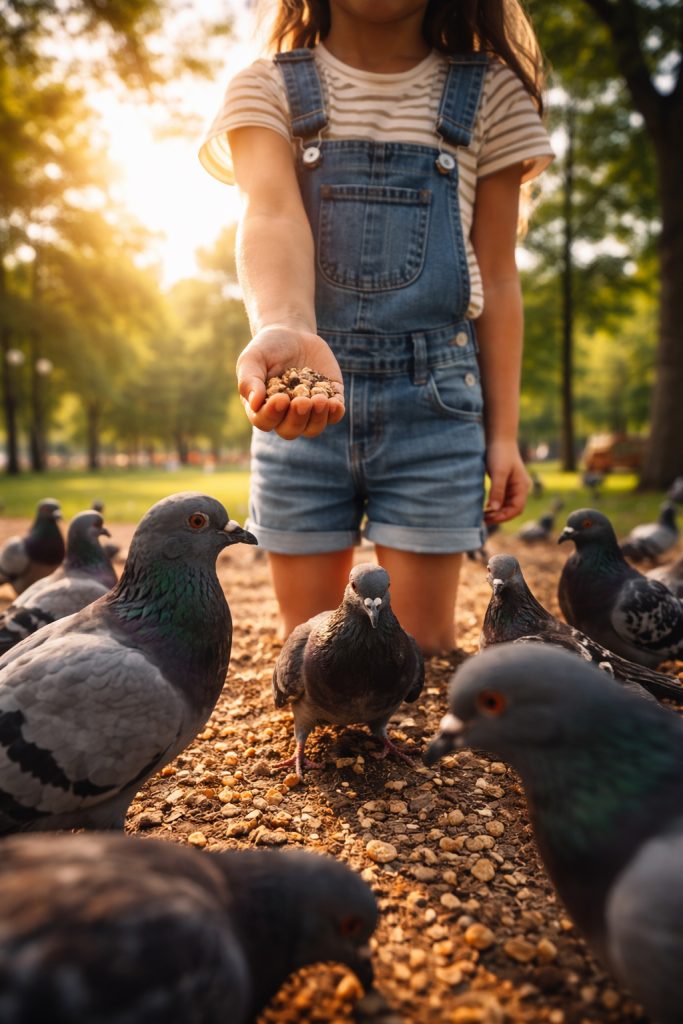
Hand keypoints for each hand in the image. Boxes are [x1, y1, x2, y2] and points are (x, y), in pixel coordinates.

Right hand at [236, 325, 344, 439]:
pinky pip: (334, 416)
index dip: (272, 414)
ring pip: (313, 428)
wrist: (293, 335)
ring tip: (319, 400)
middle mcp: (285, 415)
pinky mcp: (329, 401)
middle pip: (290, 430)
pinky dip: (335, 413)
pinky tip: (335, 403)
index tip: (281, 398)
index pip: (265, 421)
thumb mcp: (253, 358)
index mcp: (263, 408)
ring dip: (317, 418)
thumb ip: (249, 379)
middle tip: (302, 401)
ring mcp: (308, 411)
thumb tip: (254, 403)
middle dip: (297, 419)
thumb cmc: (267, 349)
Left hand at [484, 440, 530, 523]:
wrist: (498, 438)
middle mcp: (519, 488)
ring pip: (505, 505)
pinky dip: (494, 505)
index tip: (490, 518)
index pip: (517, 508)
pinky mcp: (504, 483)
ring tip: (482, 515)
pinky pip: (500, 499)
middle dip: (498, 516)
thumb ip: (497, 491)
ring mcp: (512, 486)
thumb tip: (495, 509)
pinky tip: (484, 507)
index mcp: (522, 486)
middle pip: (511, 509)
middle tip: (483, 519)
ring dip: (495, 512)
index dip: (504, 516)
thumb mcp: (499, 472)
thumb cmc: (500, 453)